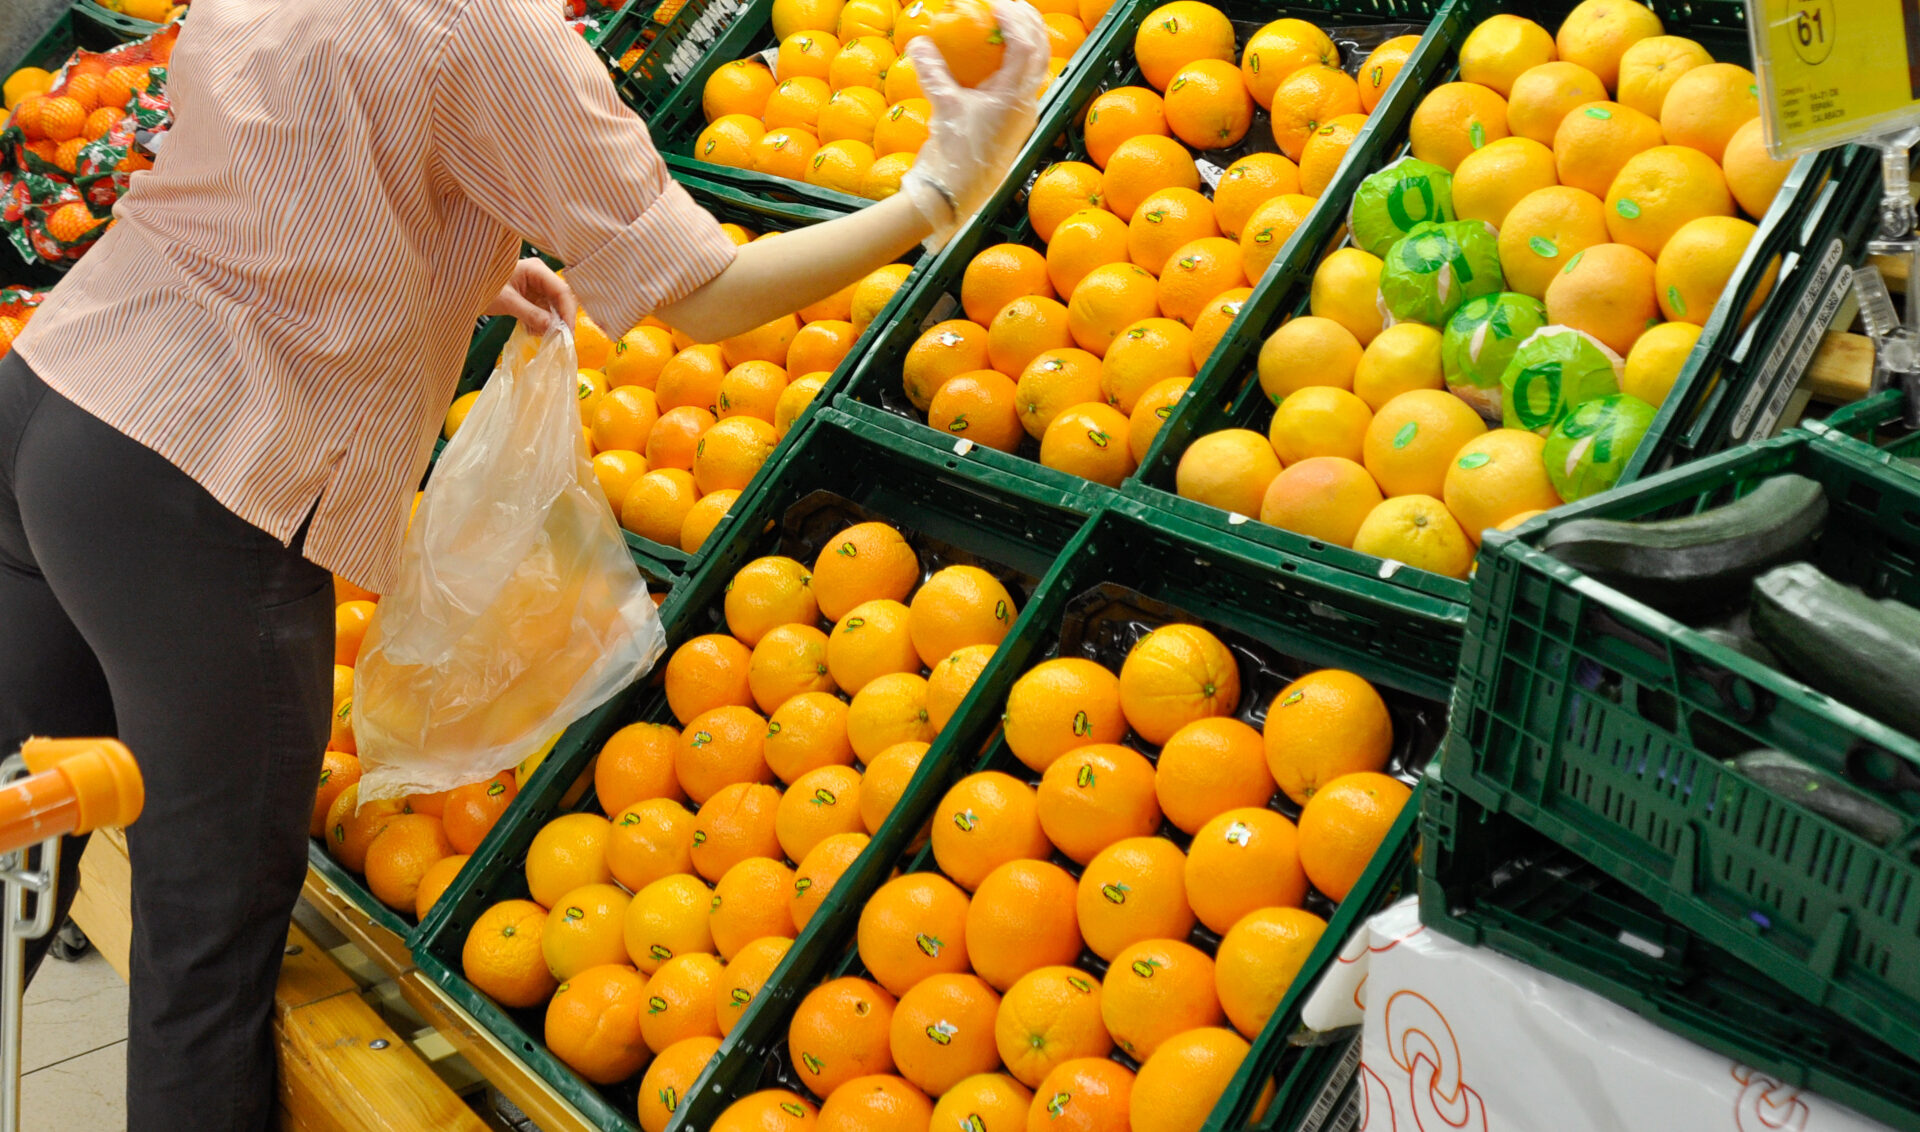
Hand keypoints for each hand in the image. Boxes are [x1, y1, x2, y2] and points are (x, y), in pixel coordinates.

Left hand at [486, 257, 576, 333]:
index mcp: (536, 270)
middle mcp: (541, 276)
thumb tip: (553, 328)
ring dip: (548, 323)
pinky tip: (527, 327)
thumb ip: (531, 314)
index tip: (567, 333)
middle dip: (560, 319)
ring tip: (532, 330)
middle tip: (557, 338)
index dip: (568, 312)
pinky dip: (540, 323)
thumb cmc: (481, 286)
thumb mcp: (507, 301)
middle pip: (562, 300)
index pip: (562, 290)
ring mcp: (538, 287)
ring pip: (555, 308)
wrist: (465, 287)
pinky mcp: (533, 297)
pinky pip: (545, 313)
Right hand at [901, 0, 1049, 249]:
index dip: (1013, 18)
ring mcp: (1022, 112)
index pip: (1025, 46)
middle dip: (1029, 20)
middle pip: (1040, 51)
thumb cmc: (954, 155)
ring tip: (1005, 20)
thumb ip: (932, 71)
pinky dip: (1010, 60)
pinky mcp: (1013, 121)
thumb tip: (917, 42)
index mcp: (1015, 98)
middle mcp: (1026, 103)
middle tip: (1008, 2)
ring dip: (1025, 38)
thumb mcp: (942, 107)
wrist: (957, 195)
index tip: (994, 4)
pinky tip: (991, 54)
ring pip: (1035, 66)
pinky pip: (1019, 81)